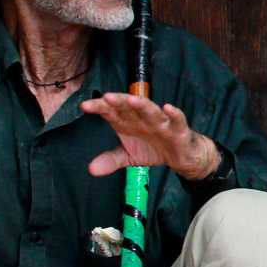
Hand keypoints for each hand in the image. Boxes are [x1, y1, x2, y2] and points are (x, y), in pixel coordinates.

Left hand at [80, 94, 220, 180]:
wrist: (180, 156)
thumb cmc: (153, 148)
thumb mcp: (129, 157)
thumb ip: (111, 160)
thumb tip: (91, 169)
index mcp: (129, 122)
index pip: (112, 111)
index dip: (99, 108)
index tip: (85, 106)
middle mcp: (143, 118)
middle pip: (129, 107)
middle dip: (118, 101)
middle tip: (106, 97)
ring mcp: (161, 123)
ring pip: (151, 110)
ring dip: (142, 104)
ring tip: (131, 100)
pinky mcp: (178, 130)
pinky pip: (177, 120)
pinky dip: (174, 114)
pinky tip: (168, 108)